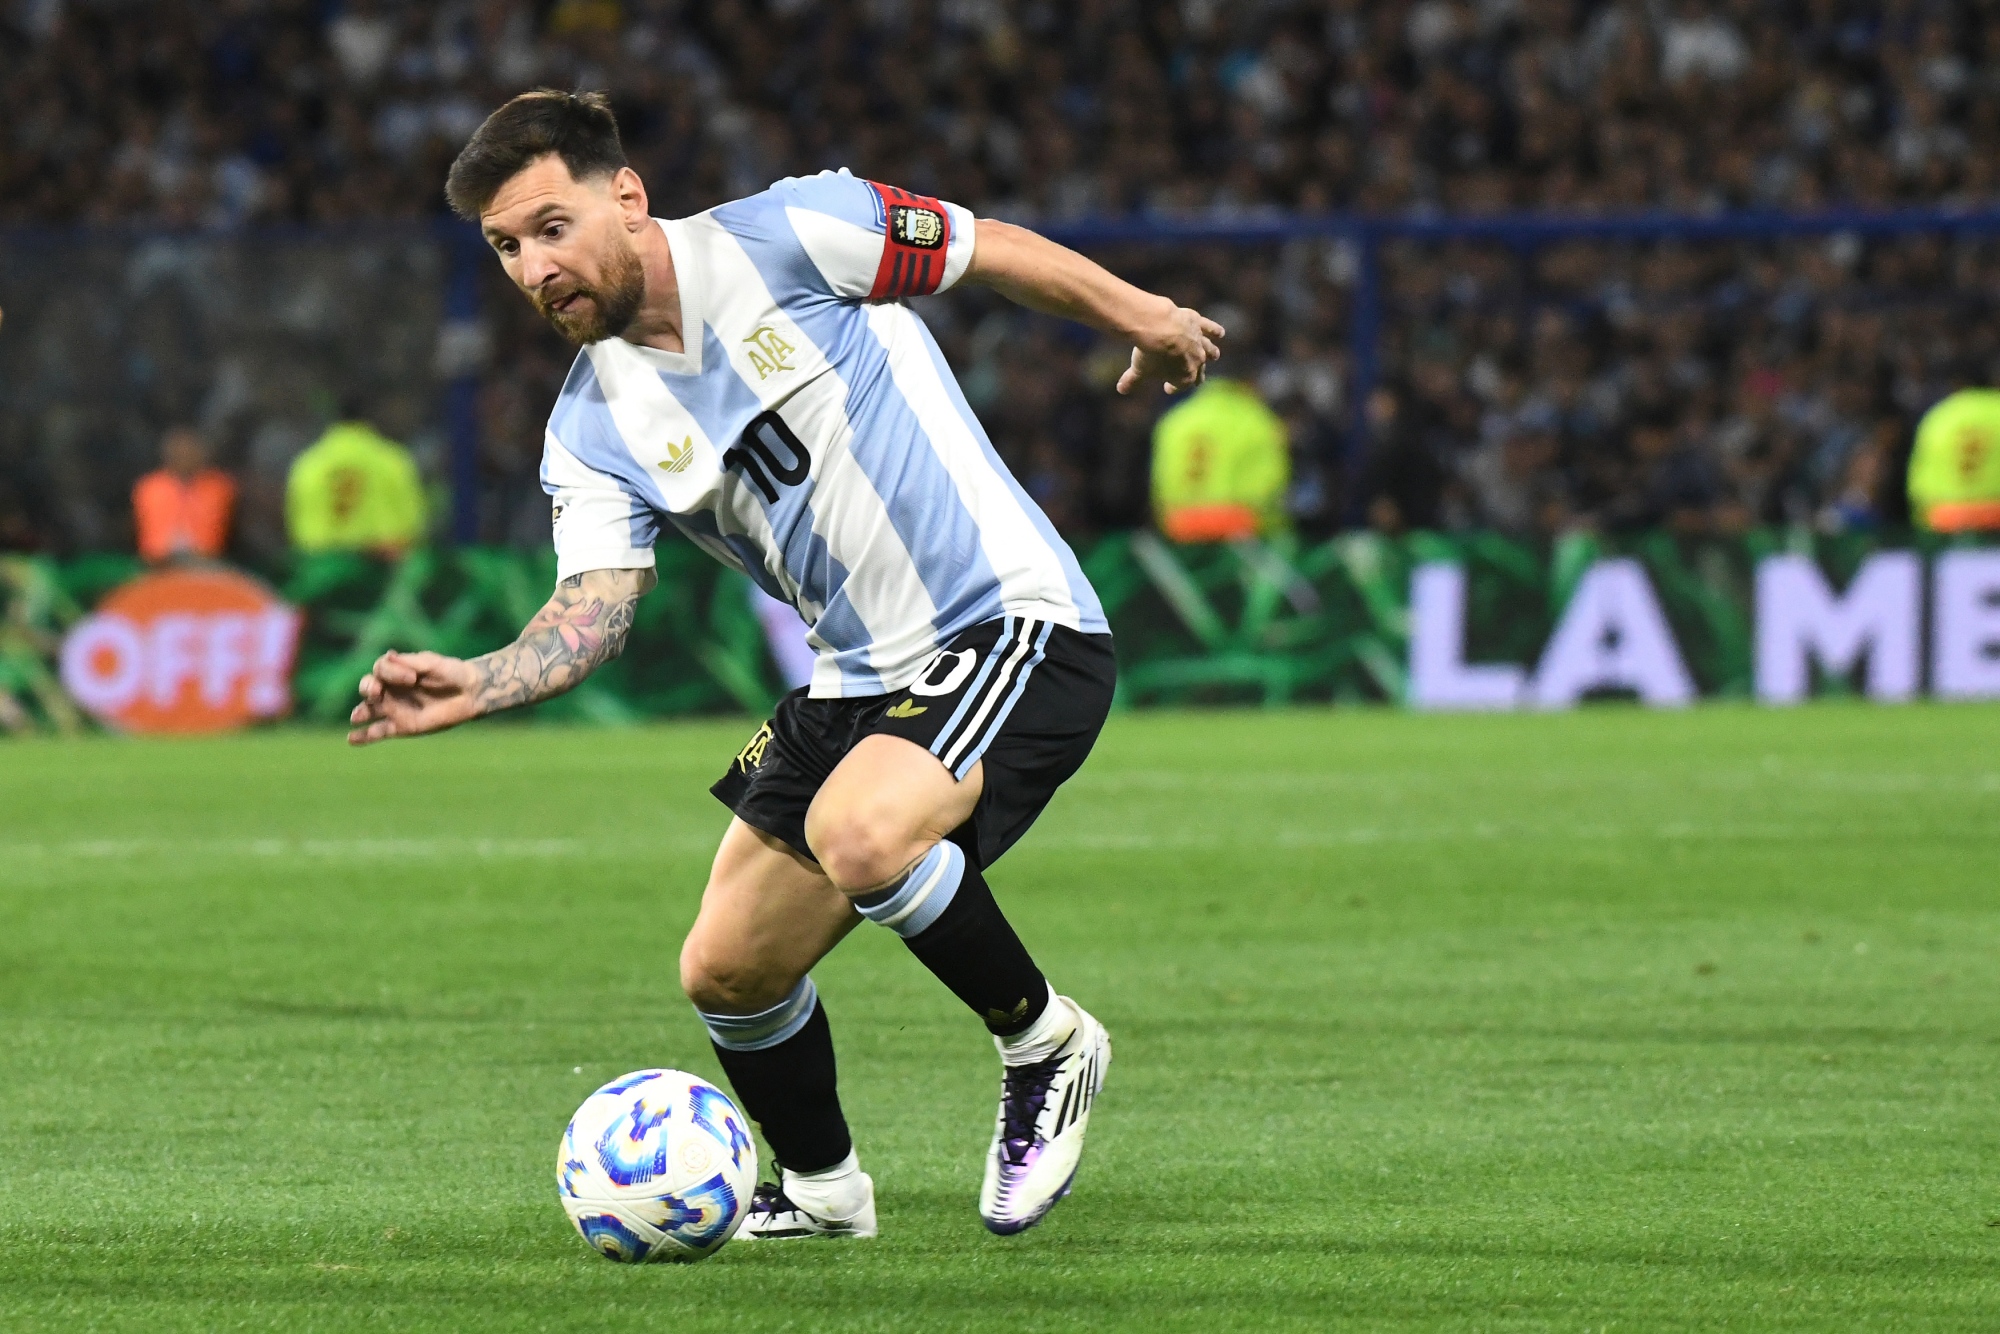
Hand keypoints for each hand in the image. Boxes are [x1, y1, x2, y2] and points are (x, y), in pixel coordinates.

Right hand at [347, 650, 482, 745]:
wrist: (469, 692)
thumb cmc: (451, 673)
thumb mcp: (432, 664)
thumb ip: (410, 662)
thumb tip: (388, 656)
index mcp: (396, 670)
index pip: (380, 669)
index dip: (391, 673)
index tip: (412, 678)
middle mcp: (390, 688)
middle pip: (367, 686)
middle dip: (367, 688)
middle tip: (376, 692)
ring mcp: (394, 708)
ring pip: (369, 709)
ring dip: (360, 712)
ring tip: (357, 717)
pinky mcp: (401, 726)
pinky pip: (378, 732)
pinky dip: (364, 736)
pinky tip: (352, 739)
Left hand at [1117, 305, 1224, 395]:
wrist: (1159, 329)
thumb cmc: (1150, 353)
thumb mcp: (1139, 369)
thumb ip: (1131, 381)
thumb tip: (1121, 389)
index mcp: (1185, 378)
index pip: (1182, 386)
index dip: (1174, 387)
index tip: (1166, 387)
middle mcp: (1197, 362)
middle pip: (1199, 371)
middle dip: (1195, 375)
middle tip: (1192, 378)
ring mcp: (1200, 343)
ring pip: (1211, 351)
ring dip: (1211, 354)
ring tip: (1213, 355)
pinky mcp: (1199, 325)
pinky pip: (1211, 329)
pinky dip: (1215, 331)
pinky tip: (1219, 333)